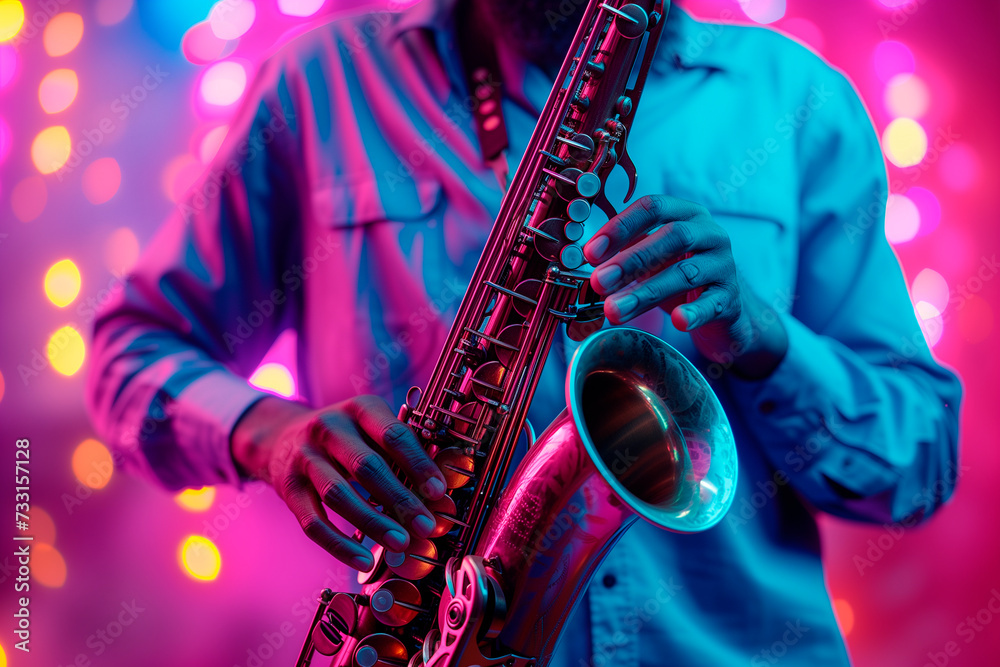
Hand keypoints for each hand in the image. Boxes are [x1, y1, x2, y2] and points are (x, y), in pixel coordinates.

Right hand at [230, 395, 447, 570]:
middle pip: (366, 467)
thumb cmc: (347, 437)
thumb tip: (437, 492)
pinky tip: (363, 562)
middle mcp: (328, 428)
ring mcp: (304, 458)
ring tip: (400, 544)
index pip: (393, 435)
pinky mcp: (288, 488)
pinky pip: (313, 522)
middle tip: (425, 526)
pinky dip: (339, 545)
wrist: (283, 436)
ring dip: (373, 523)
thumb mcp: (372, 428)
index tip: (438, 492)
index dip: (418, 465)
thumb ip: (402, 452)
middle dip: (399, 499)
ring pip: (338, 495)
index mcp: (359, 409)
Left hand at [583, 195, 787, 379]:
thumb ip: (625, 255)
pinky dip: (693, 312)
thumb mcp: (652, 259)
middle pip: (672, 237)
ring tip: (615, 310)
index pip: (653, 208)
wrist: (723, 310)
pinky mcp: (731, 298)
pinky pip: (712, 304)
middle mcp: (710, 234)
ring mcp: (724, 265)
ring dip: (645, 293)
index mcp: (686, 214)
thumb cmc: (678, 278)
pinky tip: (677, 322)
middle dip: (630, 260)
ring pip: (685, 274)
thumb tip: (586, 263)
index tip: (590, 253)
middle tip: (598, 282)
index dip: (620, 227)